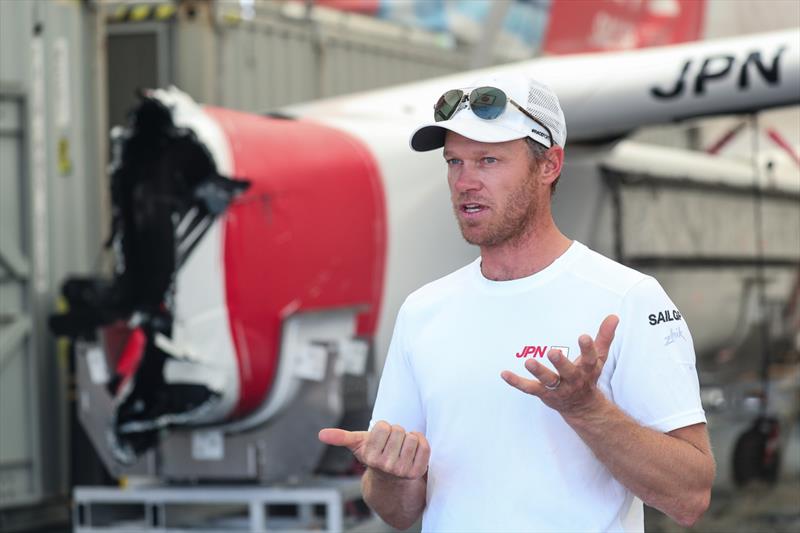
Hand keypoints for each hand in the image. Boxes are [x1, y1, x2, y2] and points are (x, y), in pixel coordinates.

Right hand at [318, 421, 429, 479]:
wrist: (392, 481)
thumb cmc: (376, 456)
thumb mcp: (358, 445)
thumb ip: (341, 438)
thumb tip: (321, 434)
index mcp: (370, 456)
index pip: (383, 426)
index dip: (384, 428)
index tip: (381, 438)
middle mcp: (385, 465)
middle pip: (399, 430)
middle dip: (397, 433)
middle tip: (393, 445)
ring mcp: (402, 470)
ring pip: (412, 437)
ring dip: (409, 438)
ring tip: (402, 448)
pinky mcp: (418, 472)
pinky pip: (425, 446)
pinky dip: (421, 443)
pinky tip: (413, 450)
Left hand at [501, 314, 618, 416]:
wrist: (583, 407)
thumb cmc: (588, 376)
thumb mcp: (599, 357)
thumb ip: (604, 336)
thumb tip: (614, 316)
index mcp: (587, 369)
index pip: (589, 359)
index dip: (587, 348)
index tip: (583, 337)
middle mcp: (573, 380)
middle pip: (568, 372)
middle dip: (561, 363)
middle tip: (552, 352)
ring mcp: (558, 389)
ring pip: (548, 381)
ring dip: (538, 372)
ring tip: (529, 362)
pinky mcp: (544, 394)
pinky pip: (529, 388)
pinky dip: (516, 382)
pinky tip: (504, 373)